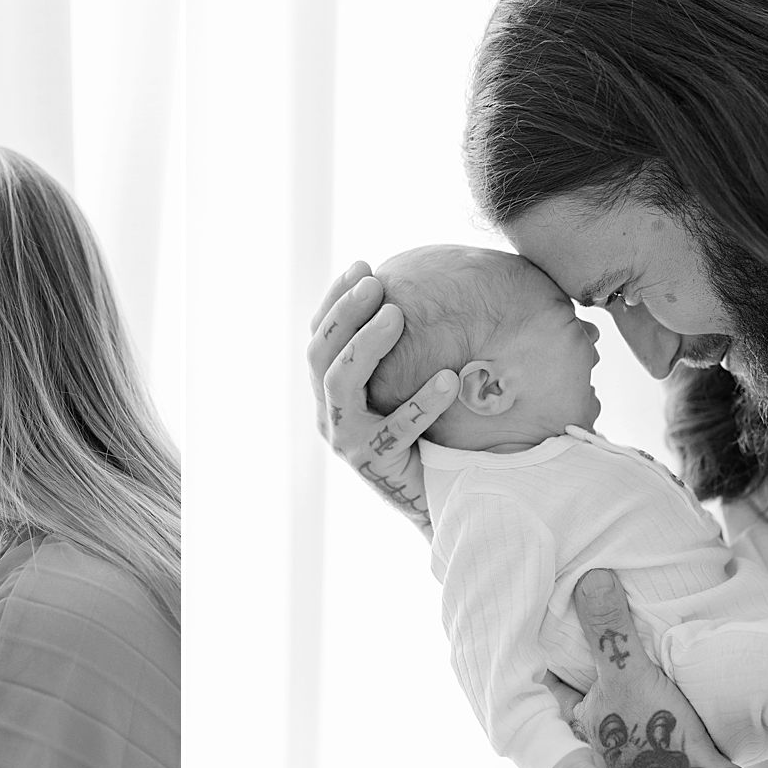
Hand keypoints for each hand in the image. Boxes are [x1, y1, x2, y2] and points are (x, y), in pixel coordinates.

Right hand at [306, 260, 456, 529]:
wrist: (438, 502)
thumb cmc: (427, 438)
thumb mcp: (404, 387)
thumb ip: (402, 353)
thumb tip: (425, 293)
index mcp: (331, 392)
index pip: (319, 337)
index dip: (334, 300)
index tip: (362, 266)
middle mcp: (328, 413)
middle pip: (320, 354)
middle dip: (345, 312)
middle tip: (375, 282)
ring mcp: (345, 440)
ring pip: (340, 383)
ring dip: (367, 344)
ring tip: (398, 316)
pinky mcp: (371, 465)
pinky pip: (395, 430)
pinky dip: (421, 403)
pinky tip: (449, 378)